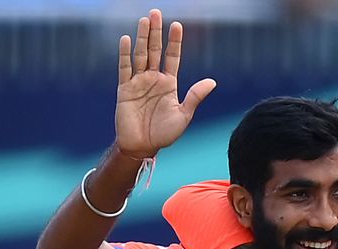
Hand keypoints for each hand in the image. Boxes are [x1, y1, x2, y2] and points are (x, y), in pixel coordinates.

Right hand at [115, 9, 216, 159]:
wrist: (143, 147)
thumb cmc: (164, 134)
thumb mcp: (184, 115)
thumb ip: (195, 96)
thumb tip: (212, 81)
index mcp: (169, 83)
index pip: (172, 57)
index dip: (175, 42)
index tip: (178, 25)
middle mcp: (153, 79)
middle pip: (154, 50)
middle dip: (156, 32)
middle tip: (156, 12)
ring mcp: (138, 82)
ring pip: (140, 55)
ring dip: (141, 38)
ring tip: (144, 20)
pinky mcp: (124, 89)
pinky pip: (124, 68)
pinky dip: (125, 54)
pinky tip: (126, 40)